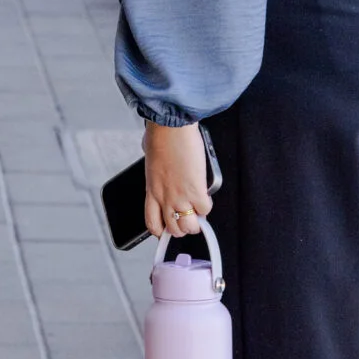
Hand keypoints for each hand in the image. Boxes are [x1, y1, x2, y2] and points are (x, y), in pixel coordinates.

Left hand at [143, 120, 212, 239]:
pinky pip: (205, 210)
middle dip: (183, 226)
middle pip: (174, 229)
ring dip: (196, 221)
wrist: (171, 128)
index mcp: (151, 191)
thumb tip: (161, 168)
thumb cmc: (160, 138)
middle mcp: (164, 198)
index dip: (161, 230)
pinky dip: (207, 205)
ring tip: (198, 210)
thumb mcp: (152, 162)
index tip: (168, 228)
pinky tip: (205, 195)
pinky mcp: (196, 191)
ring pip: (190, 227)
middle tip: (188, 217)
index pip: (152, 223)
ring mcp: (180, 197)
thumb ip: (156, 174)